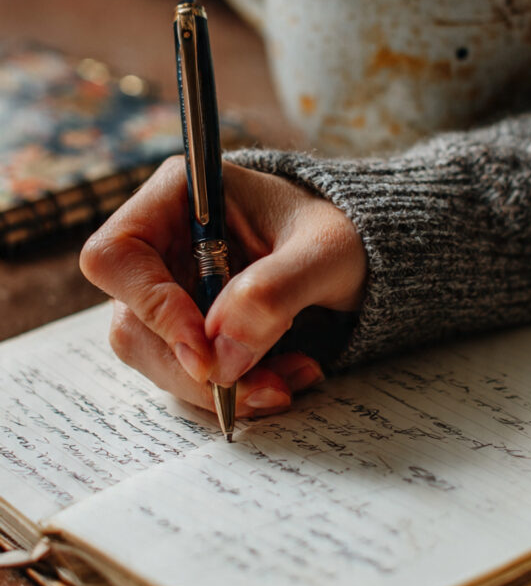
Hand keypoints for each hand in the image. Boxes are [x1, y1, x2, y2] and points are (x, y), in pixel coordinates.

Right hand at [80, 156, 366, 416]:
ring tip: (287, 383)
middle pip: (133, 323)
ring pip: (160, 360)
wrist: (358, 254)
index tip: (204, 352)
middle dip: (197, 371)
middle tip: (264, 389)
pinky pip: (192, 374)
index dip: (150, 308)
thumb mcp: (325, 252)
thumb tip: (221, 356)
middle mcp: (160, 243)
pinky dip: (236, 389)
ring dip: (222, 387)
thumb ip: (275, 292)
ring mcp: (169, 289)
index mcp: (176, 196)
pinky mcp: (188, 329)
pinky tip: (284, 379)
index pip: (117, 256)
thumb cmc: (340, 233)